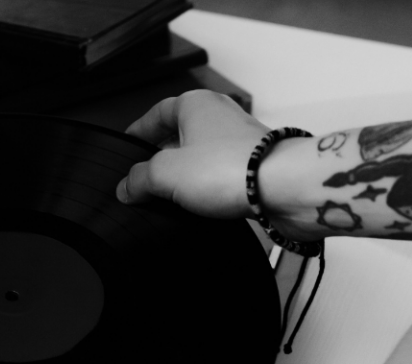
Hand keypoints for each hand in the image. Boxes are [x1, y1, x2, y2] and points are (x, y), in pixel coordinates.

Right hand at [117, 89, 267, 218]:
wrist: (283, 187)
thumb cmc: (232, 168)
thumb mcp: (165, 174)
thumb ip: (140, 179)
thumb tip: (127, 187)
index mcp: (195, 105)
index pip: (157, 113)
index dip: (139, 132)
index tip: (128, 148)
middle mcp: (220, 118)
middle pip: (181, 136)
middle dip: (162, 159)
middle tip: (145, 182)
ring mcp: (241, 143)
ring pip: (205, 159)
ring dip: (188, 179)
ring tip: (171, 201)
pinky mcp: (256, 169)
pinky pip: (224, 178)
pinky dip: (211, 192)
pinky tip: (203, 209)